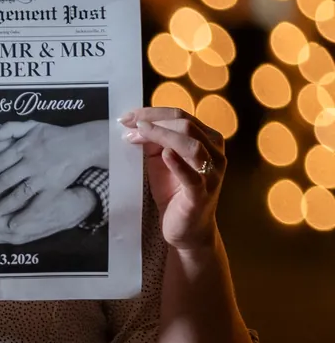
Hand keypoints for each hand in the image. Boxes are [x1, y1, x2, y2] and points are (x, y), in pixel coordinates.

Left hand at [0, 119, 103, 243]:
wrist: (82, 143)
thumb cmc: (55, 135)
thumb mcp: (32, 125)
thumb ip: (11, 128)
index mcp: (23, 147)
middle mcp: (30, 163)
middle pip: (3, 181)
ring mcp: (42, 177)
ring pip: (17, 195)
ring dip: (1, 207)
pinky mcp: (53, 188)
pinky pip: (37, 205)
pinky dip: (25, 216)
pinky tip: (13, 225)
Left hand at [119, 105, 224, 249]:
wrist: (187, 229)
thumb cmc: (174, 191)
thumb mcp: (162, 161)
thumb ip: (154, 142)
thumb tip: (135, 124)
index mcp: (207, 139)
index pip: (181, 116)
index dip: (153, 113)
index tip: (127, 117)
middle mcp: (215, 152)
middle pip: (186, 125)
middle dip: (154, 122)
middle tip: (128, 127)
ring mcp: (211, 173)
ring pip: (192, 145)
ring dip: (163, 135)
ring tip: (139, 134)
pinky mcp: (201, 194)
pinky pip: (192, 176)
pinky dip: (178, 164)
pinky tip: (164, 155)